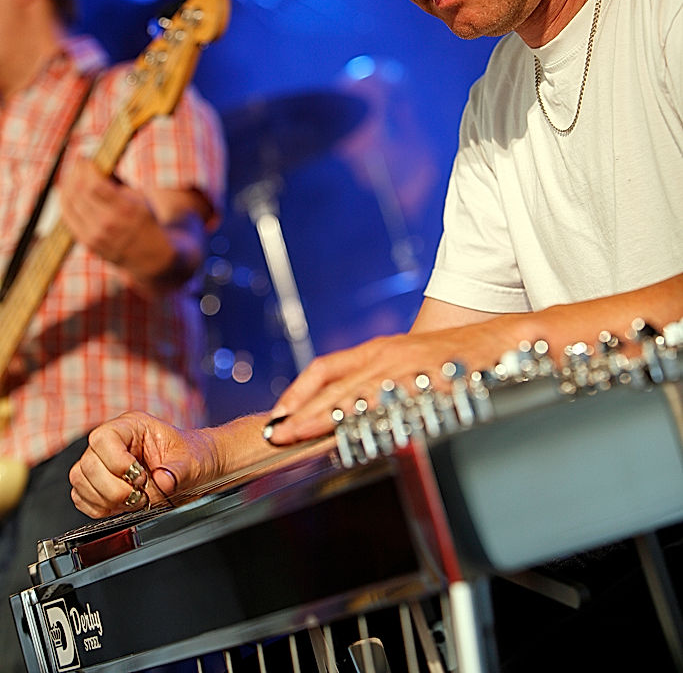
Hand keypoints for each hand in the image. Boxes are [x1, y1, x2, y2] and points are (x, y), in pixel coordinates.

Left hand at [59, 158, 157, 268]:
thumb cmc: (148, 224)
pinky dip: (64, 203)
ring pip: (69, 205)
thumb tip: (98, 169)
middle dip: (75, 173)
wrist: (151, 258)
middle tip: (77, 164)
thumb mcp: (141, 201)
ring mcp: (95, 236)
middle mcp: (107, 224)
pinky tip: (66, 193)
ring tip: (71, 175)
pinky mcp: (88, 243)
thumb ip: (119, 187)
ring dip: (67, 186)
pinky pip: (68, 219)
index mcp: (125, 210)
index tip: (87, 159)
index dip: (86, 169)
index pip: (94, 185)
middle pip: (79, 193)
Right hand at [69, 411, 218, 517]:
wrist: (196, 469)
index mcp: (132, 426)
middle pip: (88, 464)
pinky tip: (122, 506)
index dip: (116, 462)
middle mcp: (113, 442)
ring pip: (81, 482)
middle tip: (140, 495)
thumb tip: (162, 481)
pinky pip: (81, 498)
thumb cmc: (192, 456)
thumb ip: (177, 471)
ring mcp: (102, 462)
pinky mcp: (98, 484)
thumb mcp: (192, 462)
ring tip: (135, 500)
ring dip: (107, 500)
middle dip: (114, 488)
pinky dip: (100, 508)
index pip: (104, 439)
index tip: (140, 478)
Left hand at [265, 322, 519, 445]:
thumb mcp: (408, 362)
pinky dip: (373, 421)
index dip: (297, 391)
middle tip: (276, 436)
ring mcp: (408, 368)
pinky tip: (357, 438)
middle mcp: (386, 355)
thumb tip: (349, 410)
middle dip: (302, 413)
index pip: (325, 368)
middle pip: (334, 386)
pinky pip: (396, 405)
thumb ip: (378, 381)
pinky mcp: (430, 383)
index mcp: (378, 350)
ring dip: (327, 418)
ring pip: (358, 395)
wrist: (502, 340)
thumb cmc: (455, 356)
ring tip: (302, 438)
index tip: (277, 416)